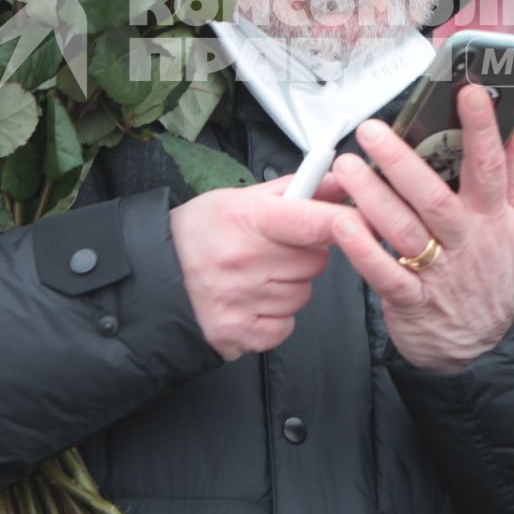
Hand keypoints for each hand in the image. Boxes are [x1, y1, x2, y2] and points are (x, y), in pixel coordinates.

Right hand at [170, 176, 344, 361]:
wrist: (153, 274)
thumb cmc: (199, 232)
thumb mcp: (240, 199)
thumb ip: (296, 190)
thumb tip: (343, 179)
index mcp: (246, 220)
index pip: (312, 222)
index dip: (344, 222)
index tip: (359, 221)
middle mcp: (243, 262)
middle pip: (315, 262)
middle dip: (305, 255)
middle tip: (276, 249)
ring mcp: (239, 301)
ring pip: (302, 295)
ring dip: (289, 286)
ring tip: (257, 275)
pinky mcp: (236, 334)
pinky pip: (285, 326)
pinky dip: (275, 317)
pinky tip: (251, 301)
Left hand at [330, 84, 513, 372]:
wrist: (485, 348)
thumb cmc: (490, 275)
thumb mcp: (513, 224)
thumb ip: (511, 172)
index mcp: (490, 216)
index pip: (489, 164)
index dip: (481, 127)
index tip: (467, 91)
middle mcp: (466, 241)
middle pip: (435, 196)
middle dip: (402, 160)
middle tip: (372, 131)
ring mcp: (439, 272)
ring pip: (404, 230)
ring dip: (373, 196)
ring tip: (346, 167)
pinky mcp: (412, 301)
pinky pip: (384, 273)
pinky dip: (363, 249)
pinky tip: (342, 223)